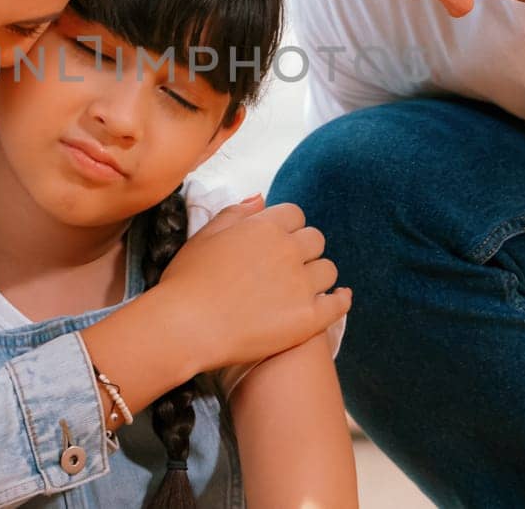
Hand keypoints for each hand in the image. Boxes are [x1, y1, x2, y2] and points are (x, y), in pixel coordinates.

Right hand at [157, 201, 350, 370]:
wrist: (185, 327)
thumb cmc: (187, 281)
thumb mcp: (205, 236)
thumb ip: (236, 213)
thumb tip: (260, 197)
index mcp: (264, 227)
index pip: (295, 215)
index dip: (287, 228)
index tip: (278, 242)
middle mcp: (288, 250)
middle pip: (316, 239)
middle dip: (304, 249)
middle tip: (289, 266)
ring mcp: (300, 285)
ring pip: (328, 270)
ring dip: (318, 276)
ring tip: (303, 287)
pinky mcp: (308, 318)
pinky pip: (338, 303)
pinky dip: (340, 299)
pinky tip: (337, 299)